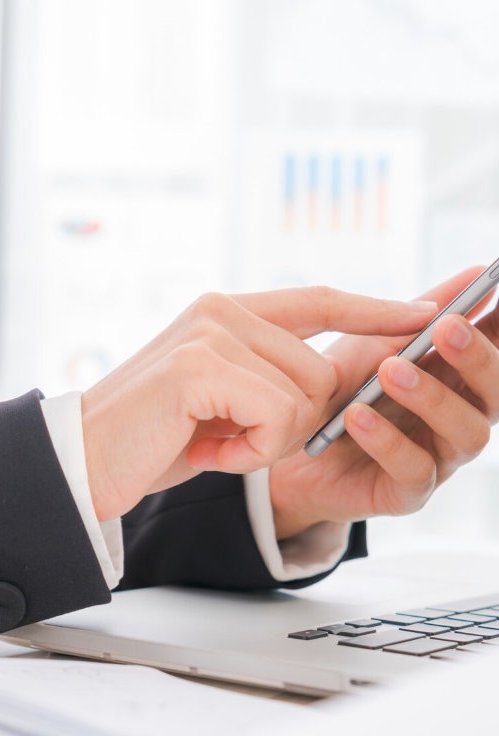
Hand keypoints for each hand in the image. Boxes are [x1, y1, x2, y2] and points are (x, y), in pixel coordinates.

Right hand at [81, 288, 438, 520]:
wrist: (85, 460)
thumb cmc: (153, 435)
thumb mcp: (220, 398)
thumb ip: (267, 374)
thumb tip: (334, 377)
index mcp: (224, 311)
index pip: (317, 300)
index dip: (374, 308)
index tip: (426, 312)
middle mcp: (219, 310)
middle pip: (321, 367)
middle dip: (293, 421)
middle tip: (233, 439)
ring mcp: (209, 333)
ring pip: (303, 394)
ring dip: (267, 440)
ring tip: (211, 442)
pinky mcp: (199, 367)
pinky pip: (275, 415)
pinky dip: (250, 452)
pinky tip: (205, 452)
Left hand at [269, 267, 498, 539]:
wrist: (286, 444)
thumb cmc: (336, 388)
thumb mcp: (369, 342)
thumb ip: (416, 313)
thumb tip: (473, 272)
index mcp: (456, 378)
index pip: (495, 351)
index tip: (496, 289)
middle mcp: (458, 417)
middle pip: (495, 394)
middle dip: (477, 359)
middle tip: (446, 328)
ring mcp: (438, 457)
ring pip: (466, 433)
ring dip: (431, 397)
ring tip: (390, 370)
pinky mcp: (406, 492)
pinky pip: (414, 470)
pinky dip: (388, 440)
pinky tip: (358, 415)